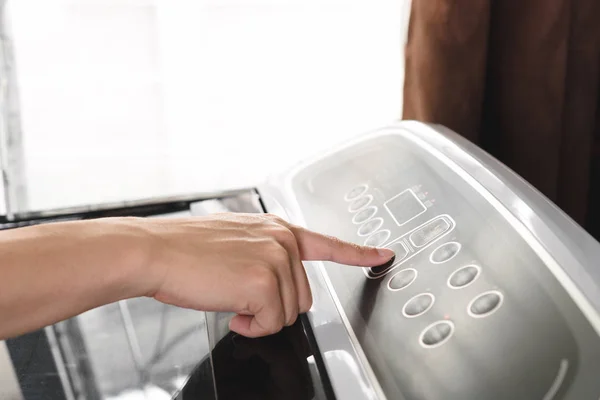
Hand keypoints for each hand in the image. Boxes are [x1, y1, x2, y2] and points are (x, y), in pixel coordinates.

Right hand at [142, 213, 393, 337]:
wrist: (154, 251)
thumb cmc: (185, 249)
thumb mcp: (234, 242)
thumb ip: (264, 257)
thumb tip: (273, 286)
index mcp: (276, 229)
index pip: (327, 243)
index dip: (358, 253)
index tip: (383, 254)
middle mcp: (282, 240)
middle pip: (303, 296)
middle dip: (273, 306)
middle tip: (238, 297)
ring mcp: (277, 260)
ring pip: (288, 313)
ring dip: (260, 316)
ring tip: (229, 298)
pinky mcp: (265, 282)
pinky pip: (271, 323)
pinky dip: (251, 326)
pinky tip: (229, 309)